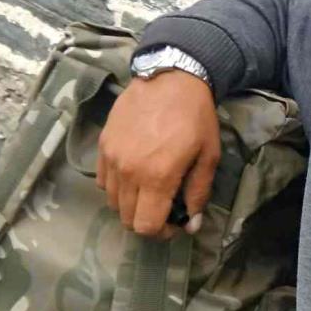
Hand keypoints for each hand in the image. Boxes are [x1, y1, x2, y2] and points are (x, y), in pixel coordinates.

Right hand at [97, 70, 219, 238]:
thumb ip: (198, 193)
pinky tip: (134, 174)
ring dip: (131, 204)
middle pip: (127, 218)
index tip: (174, 223)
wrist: (171, 79)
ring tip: (150, 190)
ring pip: (112, 202)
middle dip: (147, 220)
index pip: (146, 226)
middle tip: (165, 208)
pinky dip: (117, 186)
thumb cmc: (196, 118)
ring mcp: (111, 158)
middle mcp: (128, 171)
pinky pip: (103, 181)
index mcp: (156, 177)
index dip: (161, 232)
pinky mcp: (102, 145)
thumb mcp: (208, 156)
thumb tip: (191, 224)